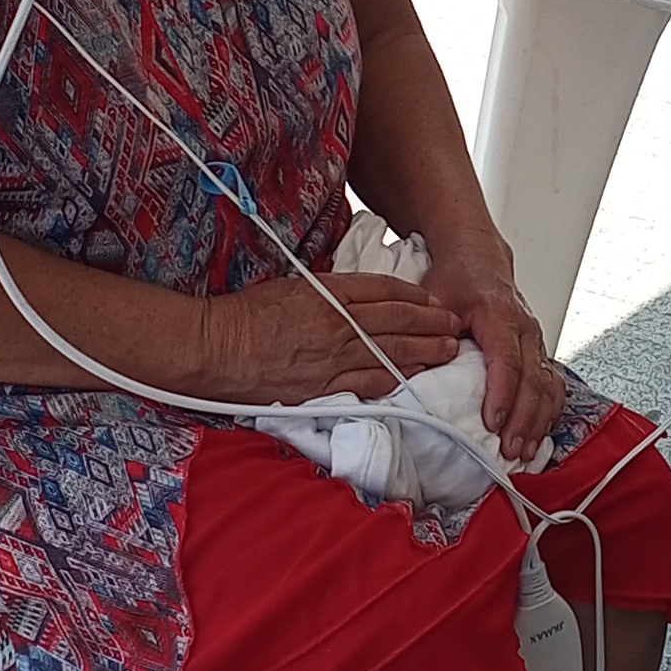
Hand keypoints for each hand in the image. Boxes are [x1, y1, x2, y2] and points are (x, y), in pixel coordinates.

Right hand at [198, 271, 460, 405]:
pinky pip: (369, 381)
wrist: (213, 348)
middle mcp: (336, 322)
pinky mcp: (323, 385)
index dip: (415, 297)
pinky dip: (395, 379)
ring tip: (449, 350)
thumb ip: (325, 292)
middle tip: (456, 325)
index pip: (384, 290)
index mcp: (327, 292)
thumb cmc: (244, 315)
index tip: (435, 301)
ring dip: (425, 350)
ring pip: (391, 351)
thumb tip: (353, 296)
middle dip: (432, 323)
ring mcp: (332, 356)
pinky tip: (414, 378)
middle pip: (397, 320)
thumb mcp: (289, 286)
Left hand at [417, 233, 559, 460]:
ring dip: (538, 420)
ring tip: (523, 450)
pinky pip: (552, 384)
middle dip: (523, 419)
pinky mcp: (538, 351)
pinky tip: (538, 433)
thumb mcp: (435, 297)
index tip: (493, 422)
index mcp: (500, 315)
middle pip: (533, 379)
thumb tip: (415, 368)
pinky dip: (548, 411)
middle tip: (509, 449)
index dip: (502, 393)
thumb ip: (428, 331)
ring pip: (547, 385)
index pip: (507, 360)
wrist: (479, 259)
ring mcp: (535, 341)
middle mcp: (525, 329)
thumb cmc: (458, 279)